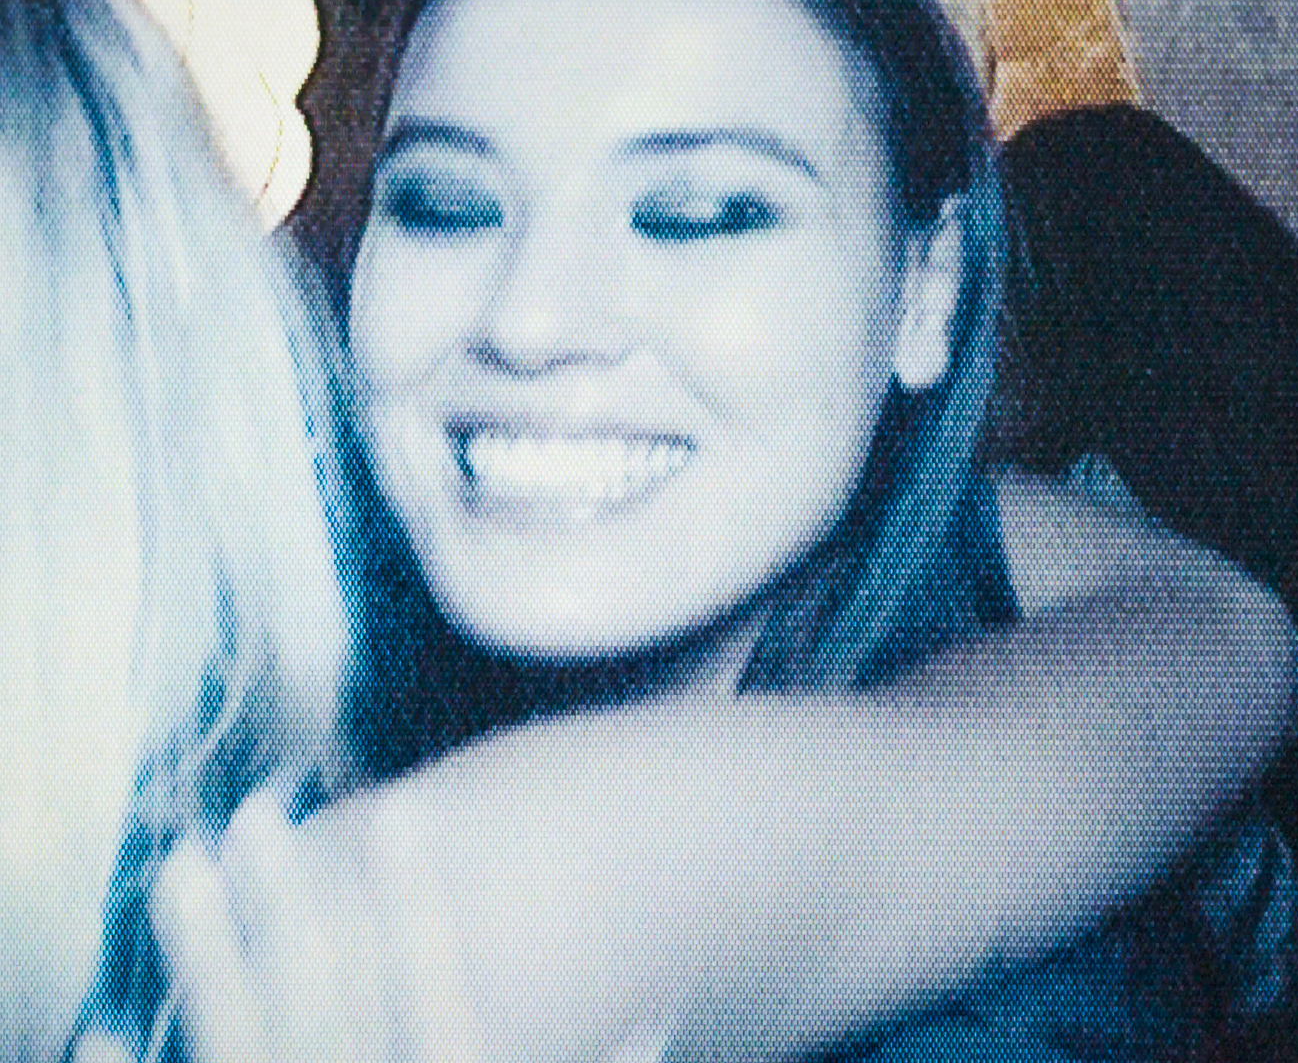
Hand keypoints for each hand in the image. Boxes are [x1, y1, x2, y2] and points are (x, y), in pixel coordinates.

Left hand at [150, 775, 684, 1062]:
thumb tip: (655, 1019)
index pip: (434, 980)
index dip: (414, 893)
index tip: (401, 807)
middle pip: (320, 995)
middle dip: (286, 898)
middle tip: (252, 814)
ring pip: (243, 1039)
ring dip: (203, 955)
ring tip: (175, 871)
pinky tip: (93, 1031)